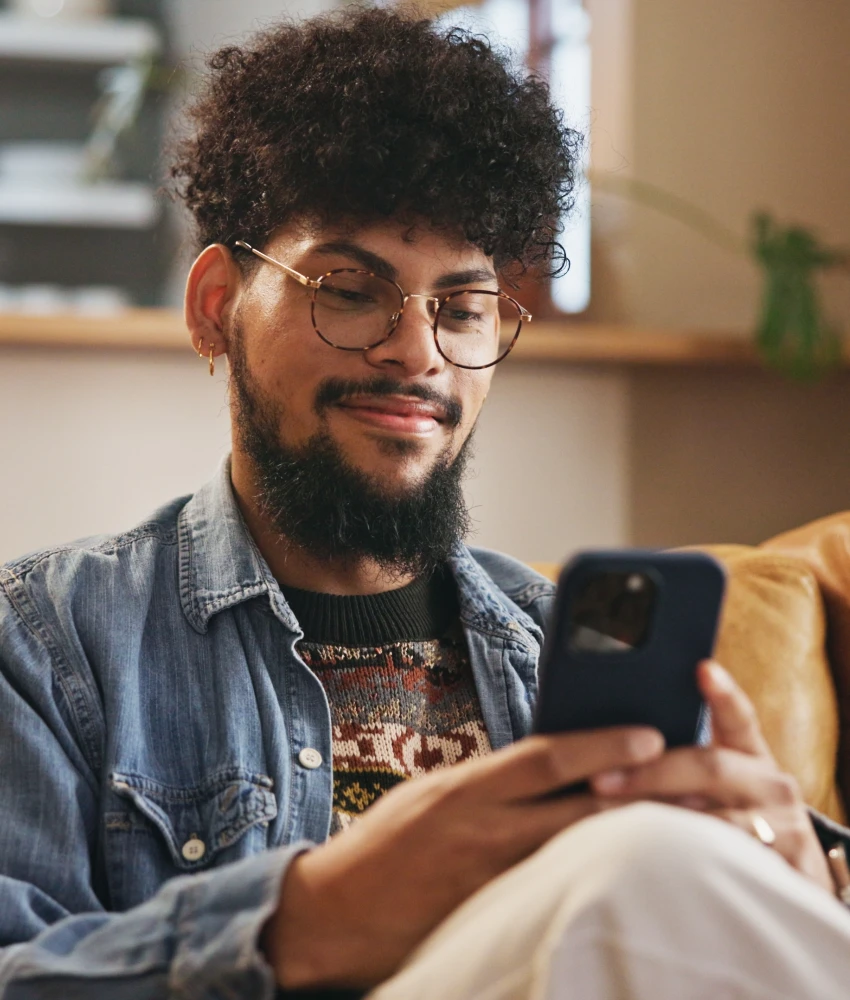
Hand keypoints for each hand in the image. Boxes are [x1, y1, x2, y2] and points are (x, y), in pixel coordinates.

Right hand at [264, 726, 664, 989]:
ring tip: (697, 832)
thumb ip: (494, 779)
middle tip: (702, 784)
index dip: (601, 742)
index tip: (651, 731)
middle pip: (582, 811)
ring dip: (642, 843)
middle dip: (646, 795)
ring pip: (585, 858)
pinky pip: (566, 898)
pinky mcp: (499, 920)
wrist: (337, 912)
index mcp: (466, 789)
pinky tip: (645, 880)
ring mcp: (495, 883)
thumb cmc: (388, 842)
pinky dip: (608, 883)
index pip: (543, 757)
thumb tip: (557, 765)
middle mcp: (485, 833)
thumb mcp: (436, 791)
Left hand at [592, 660, 833, 893]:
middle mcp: (772, 785)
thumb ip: (676, 763)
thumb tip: (606, 748)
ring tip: (607, 825)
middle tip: (597, 781)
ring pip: (712, 823)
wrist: (782, 885)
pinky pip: (722, 869)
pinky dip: (680, 867)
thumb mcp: (712, 791)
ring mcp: (783, 829)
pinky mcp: (783, 873)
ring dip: (656, 823)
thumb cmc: (728, 826)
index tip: (701, 669)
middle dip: (648, 774)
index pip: (737, 716)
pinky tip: (645, 866)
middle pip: (708, 767)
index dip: (721, 693)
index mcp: (750, 756)